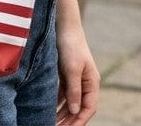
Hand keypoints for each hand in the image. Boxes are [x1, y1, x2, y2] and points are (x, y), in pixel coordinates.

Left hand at [55, 0, 99, 124]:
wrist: (62, 23)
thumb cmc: (70, 44)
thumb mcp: (72, 68)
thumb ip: (74, 90)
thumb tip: (75, 111)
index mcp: (92, 82)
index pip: (88, 108)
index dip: (79, 121)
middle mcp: (85, 82)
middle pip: (79, 107)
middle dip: (69, 120)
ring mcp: (74, 78)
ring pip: (70, 101)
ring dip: (62, 112)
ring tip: (51, 123)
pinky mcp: (65, 72)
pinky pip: (62, 92)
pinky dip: (56, 101)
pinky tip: (48, 108)